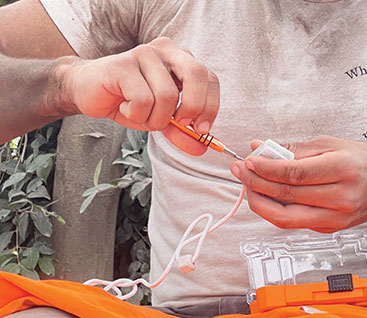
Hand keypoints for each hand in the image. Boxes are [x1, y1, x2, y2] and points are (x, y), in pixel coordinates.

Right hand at [60, 37, 218, 155]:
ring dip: (155, 118)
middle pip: (197, 76)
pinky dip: (136, 114)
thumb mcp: (160, 119)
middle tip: (178, 123)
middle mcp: (165, 50)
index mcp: (180, 58)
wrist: (85, 91)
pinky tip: (124, 107)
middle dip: (193, 107)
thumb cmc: (127, 101)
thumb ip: (182, 132)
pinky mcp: (122, 65)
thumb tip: (202, 148)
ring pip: (167, 96)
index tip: (201, 129)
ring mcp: (143, 54)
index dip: (211, 106)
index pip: (210, 78)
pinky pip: (143, 100)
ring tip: (140, 114)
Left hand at [230, 136, 366, 232]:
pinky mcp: (329, 230)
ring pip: (285, 218)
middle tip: (240, 171)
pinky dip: (274, 210)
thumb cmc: (362, 160)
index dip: (267, 169)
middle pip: (288, 196)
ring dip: (260, 202)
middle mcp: (342, 197)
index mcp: (345, 169)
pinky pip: (293, 222)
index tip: (248, 161)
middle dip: (257, 183)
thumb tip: (260, 147)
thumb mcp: (331, 144)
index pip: (296, 173)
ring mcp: (337, 218)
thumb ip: (294, 148)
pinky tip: (265, 195)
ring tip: (248, 185)